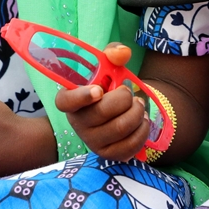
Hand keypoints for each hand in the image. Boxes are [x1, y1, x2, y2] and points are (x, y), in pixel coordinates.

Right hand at [55, 43, 151, 160]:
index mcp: (72, 99)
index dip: (80, 96)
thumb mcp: (110, 65)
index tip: (99, 90)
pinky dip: (142, 130)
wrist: (123, 109)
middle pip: (102, 112)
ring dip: (137, 113)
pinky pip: (129, 146)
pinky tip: (141, 122)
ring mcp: (92, 141)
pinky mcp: (108, 154)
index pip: (65, 101)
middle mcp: (78, 123)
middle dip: (125, 98)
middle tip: (130, 94)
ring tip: (138, 106)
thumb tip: (121, 54)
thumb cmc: (111, 85)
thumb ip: (114, 54)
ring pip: (120, 128)